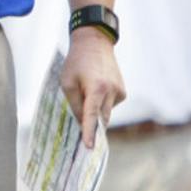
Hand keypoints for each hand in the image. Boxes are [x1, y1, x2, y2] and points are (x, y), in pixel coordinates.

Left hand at [60, 28, 124, 148]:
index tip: (89, 147)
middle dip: (93, 126)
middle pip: (101, 118)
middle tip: (83, 133)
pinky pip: (110, 105)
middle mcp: (111, 91)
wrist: (95, 43)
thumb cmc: (77, 62)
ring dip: (96, 110)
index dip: (89, 132)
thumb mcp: (67, 83)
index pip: (92, 116)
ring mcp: (119, 91)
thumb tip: (83, 122)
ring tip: (87, 90)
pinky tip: (97, 88)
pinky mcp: (123, 91)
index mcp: (96, 88)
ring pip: (106, 112)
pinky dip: (102, 103)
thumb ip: (75, 104)